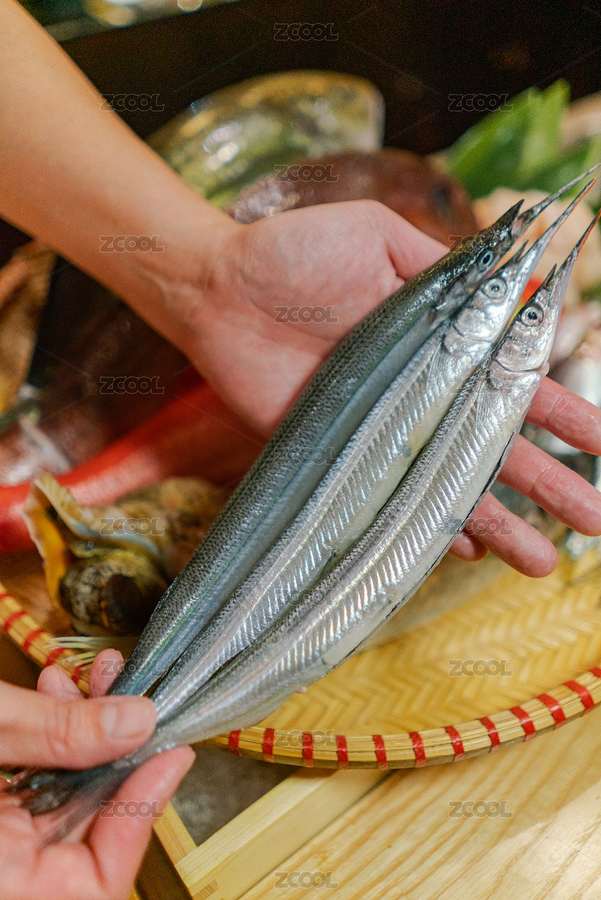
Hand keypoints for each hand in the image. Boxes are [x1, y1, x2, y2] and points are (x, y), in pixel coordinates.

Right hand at [0, 651, 193, 899]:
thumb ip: (57, 732)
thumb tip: (135, 722)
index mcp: (2, 883)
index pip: (101, 880)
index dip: (145, 810)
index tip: (170, 752)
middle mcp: (2, 875)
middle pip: (90, 830)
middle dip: (119, 753)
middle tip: (139, 701)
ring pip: (65, 803)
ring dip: (88, 736)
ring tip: (101, 682)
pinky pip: (38, 791)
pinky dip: (55, 742)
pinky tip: (62, 697)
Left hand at [178, 201, 600, 578]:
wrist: (216, 289)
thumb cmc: (292, 252)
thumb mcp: (375, 236)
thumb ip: (437, 264)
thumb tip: (503, 284)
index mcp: (435, 344)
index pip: (511, 384)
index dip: (562, 413)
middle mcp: (415, 393)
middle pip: (491, 445)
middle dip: (549, 482)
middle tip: (595, 520)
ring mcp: (377, 430)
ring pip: (446, 484)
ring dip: (499, 524)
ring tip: (546, 563)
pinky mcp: (335, 455)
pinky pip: (386, 500)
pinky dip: (419, 527)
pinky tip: (460, 551)